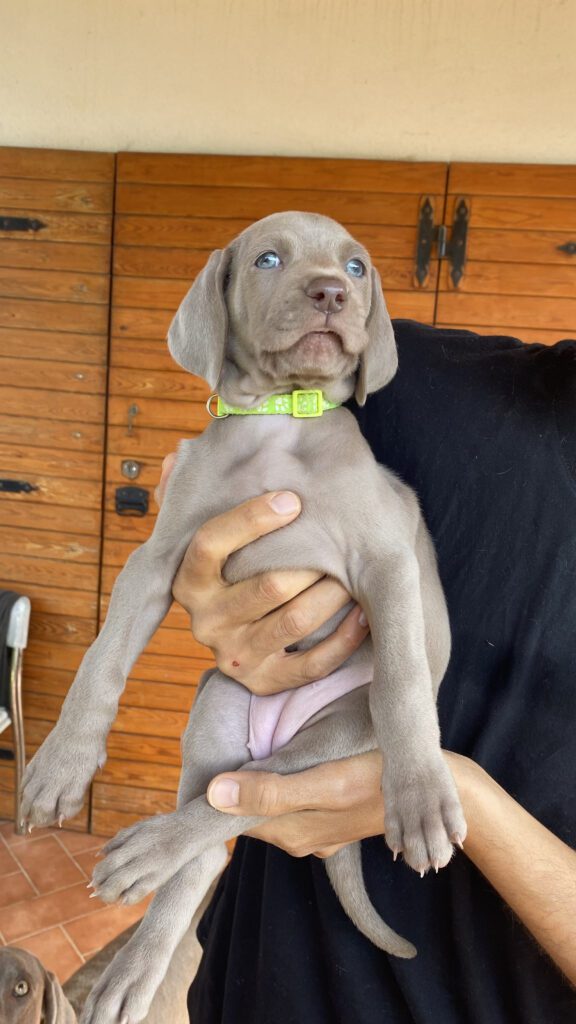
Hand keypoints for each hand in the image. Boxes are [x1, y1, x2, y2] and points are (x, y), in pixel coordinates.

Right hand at [156, 453, 368, 693]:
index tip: (293, 500)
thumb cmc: (239, 564)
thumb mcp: (214, 531)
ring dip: (333, 593)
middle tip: (341, 539)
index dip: (251, 519)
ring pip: (296, 620)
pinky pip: (312, 663)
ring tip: (356, 570)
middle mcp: (205, 621)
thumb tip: (178, 455)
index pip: (210, 543)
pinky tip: (363, 612)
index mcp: (188, 580)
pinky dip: (344, 637)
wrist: (243, 633)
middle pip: (267, 585)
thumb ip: (197, 493)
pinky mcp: (265, 682)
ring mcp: (235, 654)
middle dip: (312, 559)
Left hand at [206, 750, 475, 859]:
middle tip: (227, 730)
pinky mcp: (333, 815)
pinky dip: (283, 777)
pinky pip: (294, 797)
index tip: (207, 745)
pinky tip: (290, 749)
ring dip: (259, 774)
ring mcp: (317, 828)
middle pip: (250, 806)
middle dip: (236, 777)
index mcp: (289, 832)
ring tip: (250, 733)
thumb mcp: (323, 783)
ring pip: (271, 800)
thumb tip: (212, 795)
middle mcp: (298, 836)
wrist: (435, 789)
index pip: (231, 814)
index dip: (216, 783)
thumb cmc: (377, 779)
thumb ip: (269, 792)